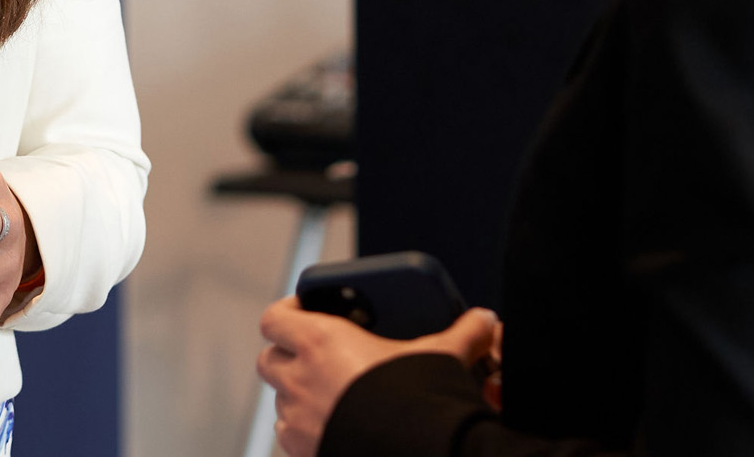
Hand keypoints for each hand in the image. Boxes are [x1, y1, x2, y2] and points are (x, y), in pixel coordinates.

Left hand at [257, 298, 499, 456]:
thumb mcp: (441, 357)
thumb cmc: (414, 402)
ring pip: (279, 399)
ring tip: (328, 391)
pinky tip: (333, 424)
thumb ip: (462, 335)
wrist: (411, 453)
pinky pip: (289, 434)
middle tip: (314, 354)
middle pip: (269, 358)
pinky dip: (303, 427)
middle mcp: (300, 379)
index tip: (306, 310)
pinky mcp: (302, 451)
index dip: (287, 311)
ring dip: (296, 393)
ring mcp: (297, 419)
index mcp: (320, 342)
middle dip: (287, 355)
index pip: (274, 316)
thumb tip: (485, 320)